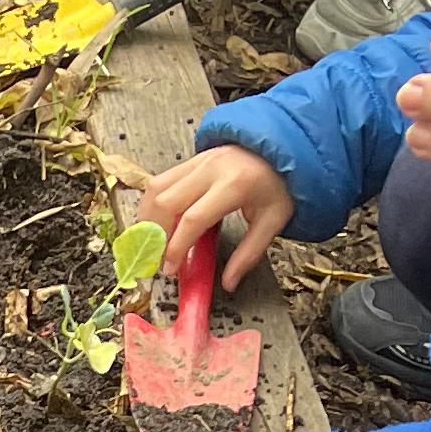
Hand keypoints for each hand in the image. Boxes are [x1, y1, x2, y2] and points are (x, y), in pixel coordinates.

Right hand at [140, 144, 293, 289]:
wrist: (283, 147)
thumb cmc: (278, 185)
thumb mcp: (273, 221)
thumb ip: (248, 254)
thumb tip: (228, 284)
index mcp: (234, 185)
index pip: (193, 219)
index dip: (176, 247)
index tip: (169, 268)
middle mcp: (211, 169)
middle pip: (166, 202)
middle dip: (155, 235)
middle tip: (157, 259)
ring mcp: (198, 161)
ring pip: (156, 189)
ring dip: (147, 219)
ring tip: (151, 242)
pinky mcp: (192, 160)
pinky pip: (160, 180)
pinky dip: (151, 204)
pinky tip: (155, 223)